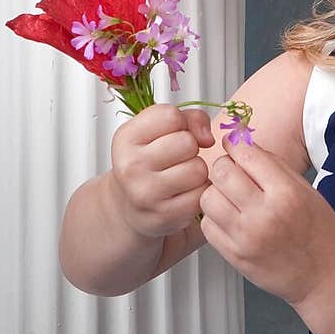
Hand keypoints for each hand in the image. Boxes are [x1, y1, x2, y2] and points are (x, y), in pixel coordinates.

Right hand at [108, 103, 215, 239]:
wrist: (128, 206)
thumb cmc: (147, 162)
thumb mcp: (156, 131)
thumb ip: (189, 119)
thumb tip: (208, 138)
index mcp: (126, 138)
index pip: (171, 117)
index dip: (180, 123)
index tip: (171, 134)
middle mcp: (131, 166)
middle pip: (187, 142)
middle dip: (190, 148)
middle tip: (177, 158)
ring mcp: (146, 194)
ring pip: (198, 169)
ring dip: (197, 171)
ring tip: (181, 175)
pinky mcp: (164, 216)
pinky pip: (202, 195)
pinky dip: (198, 192)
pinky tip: (183, 193)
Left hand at [197, 139, 334, 307]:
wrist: (324, 278)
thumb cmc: (320, 232)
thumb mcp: (307, 190)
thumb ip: (274, 166)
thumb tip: (243, 145)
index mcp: (286, 193)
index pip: (246, 154)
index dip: (236, 145)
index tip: (233, 145)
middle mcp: (264, 214)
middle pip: (221, 172)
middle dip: (224, 166)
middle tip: (231, 172)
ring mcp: (246, 238)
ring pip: (208, 198)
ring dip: (215, 192)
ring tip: (229, 197)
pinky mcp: (235, 256)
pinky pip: (207, 226)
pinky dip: (214, 217)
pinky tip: (229, 218)